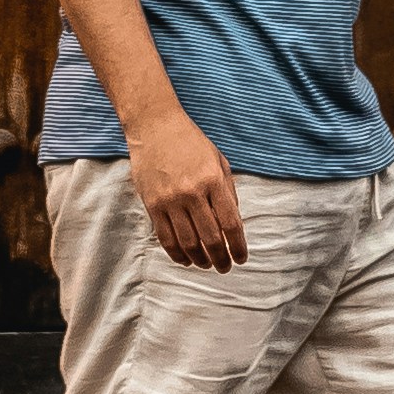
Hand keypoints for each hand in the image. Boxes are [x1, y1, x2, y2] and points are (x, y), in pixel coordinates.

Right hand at [135, 131, 247, 275]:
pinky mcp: (152, 204)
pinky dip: (177, 253)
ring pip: (187, 243)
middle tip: (225, 267)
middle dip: (221, 259)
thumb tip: (233, 225)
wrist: (155, 126)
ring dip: (200, 260)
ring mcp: (169, 200)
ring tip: (207, 264)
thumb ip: (228, 192)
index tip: (242, 258)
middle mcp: (192, 192)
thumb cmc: (190, 142)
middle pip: (210, 239)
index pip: (230, 223)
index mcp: (213, 180)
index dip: (238, 246)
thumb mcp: (219, 161)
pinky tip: (186, 258)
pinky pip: (165, 238)